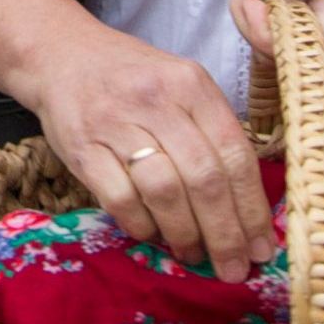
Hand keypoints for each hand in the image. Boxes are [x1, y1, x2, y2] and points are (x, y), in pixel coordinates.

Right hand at [23, 19, 274, 278]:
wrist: (61, 55)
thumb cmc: (133, 80)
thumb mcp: (181, 87)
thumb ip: (212, 134)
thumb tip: (246, 209)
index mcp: (191, 85)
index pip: (235, 153)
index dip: (252, 208)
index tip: (262, 247)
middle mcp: (156, 99)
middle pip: (203, 177)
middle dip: (224, 233)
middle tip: (233, 268)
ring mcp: (115, 122)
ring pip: (164, 191)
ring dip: (184, 233)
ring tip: (193, 254)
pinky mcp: (81, 146)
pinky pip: (119, 198)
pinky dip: (141, 225)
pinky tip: (151, 234)